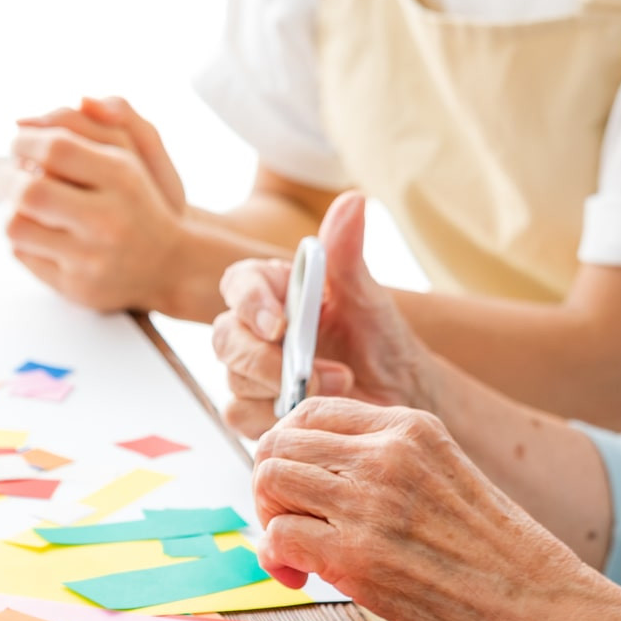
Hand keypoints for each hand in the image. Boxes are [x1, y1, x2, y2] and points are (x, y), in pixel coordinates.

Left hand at [7, 96, 193, 312]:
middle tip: (11, 175)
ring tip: (22, 204)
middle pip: (30, 191)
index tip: (19, 143)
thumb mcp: (131, 154)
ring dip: (11, 210)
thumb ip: (85, 125)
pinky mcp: (76, 287)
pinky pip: (24, 256)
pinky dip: (23, 240)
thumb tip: (22, 119)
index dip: (25, 142)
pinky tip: (39, 234)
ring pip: (18, 227)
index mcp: (122, 178)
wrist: (171, 265)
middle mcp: (107, 220)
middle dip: (8, 178)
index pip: (56, 149)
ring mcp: (91, 258)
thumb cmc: (140, 203)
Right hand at [213, 191, 446, 438]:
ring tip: (337, 387)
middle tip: (308, 374)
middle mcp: (254, 329)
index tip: (278, 324)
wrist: (397, 394)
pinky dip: (274, 420)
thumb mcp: (368, 298)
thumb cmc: (380, 340)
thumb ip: (348, 254)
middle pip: (224, 339)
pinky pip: (241, 417)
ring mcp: (251, 371)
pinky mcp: (255, 410)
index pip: (238, 284)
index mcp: (274, 290)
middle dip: (261, 360)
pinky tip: (309, 413)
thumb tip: (352, 200)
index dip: (248, 302)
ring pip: (233, 383)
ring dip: (281, 392)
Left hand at [253, 397, 590, 620]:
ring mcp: (368, 502)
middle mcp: (383, 455)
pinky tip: (301, 576)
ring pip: (269, 482)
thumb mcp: (442, 471)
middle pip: (277, 443)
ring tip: (295, 552)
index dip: (286, 447)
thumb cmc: (490, 550)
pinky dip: (275, 558)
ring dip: (268, 519)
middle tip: (287, 522)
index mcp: (407, 428)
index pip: (310, 411)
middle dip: (269, 486)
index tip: (295, 483)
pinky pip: (278, 537)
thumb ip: (384, 463)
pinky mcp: (356, 556)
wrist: (531, 598)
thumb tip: (316, 475)